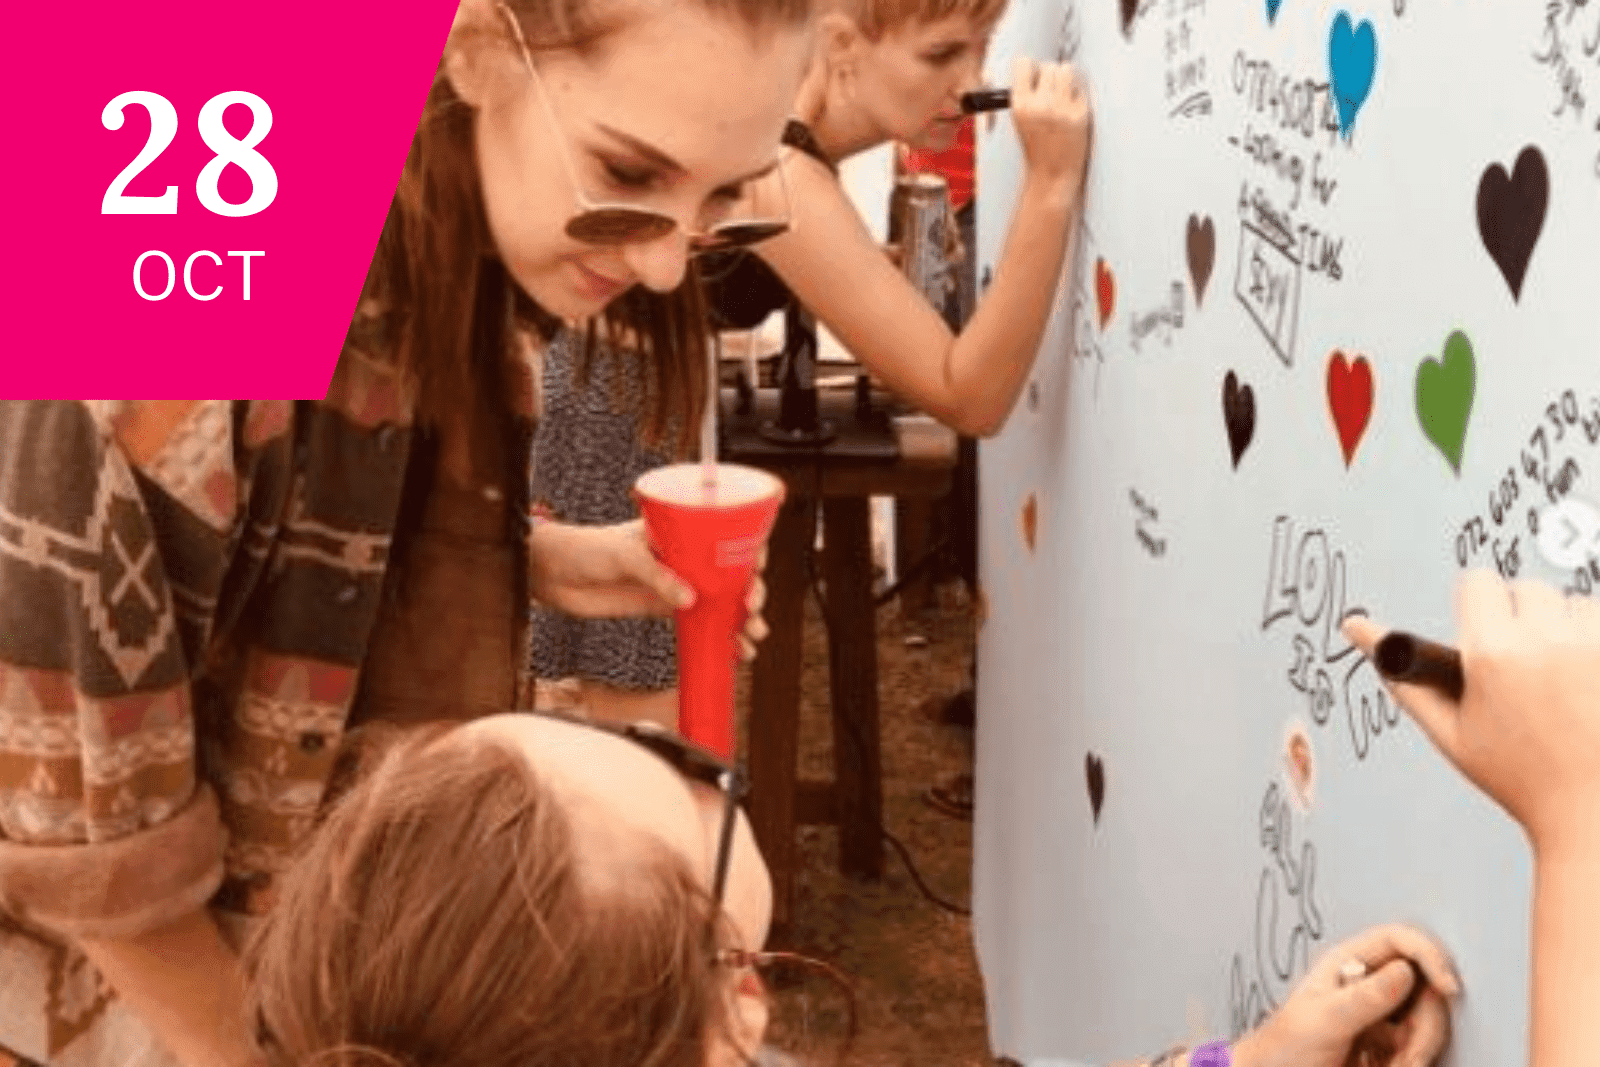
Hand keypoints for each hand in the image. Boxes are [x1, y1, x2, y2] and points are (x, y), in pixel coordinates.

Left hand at [529, 522, 770, 654]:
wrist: (553, 574)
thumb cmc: (584, 548)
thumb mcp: (624, 555)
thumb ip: (656, 575)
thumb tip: (689, 600)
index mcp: (680, 532)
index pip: (725, 537)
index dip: (748, 551)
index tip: (757, 568)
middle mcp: (683, 557)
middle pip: (730, 574)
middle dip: (750, 592)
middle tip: (753, 608)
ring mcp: (674, 584)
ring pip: (719, 602)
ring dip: (741, 620)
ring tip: (752, 636)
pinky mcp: (662, 610)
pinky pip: (698, 624)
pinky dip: (718, 638)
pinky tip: (735, 651)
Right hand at [1009, 56, 1092, 203]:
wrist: (1053, 175)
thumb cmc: (1036, 147)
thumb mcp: (1020, 120)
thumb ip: (1025, 94)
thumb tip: (1035, 65)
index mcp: (1020, 105)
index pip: (1024, 64)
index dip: (1032, 69)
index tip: (1035, 79)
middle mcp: (1040, 105)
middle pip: (1049, 66)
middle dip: (1052, 77)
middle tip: (1052, 93)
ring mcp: (1062, 109)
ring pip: (1067, 70)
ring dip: (1067, 80)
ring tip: (1064, 97)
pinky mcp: (1081, 114)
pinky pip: (1082, 88)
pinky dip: (1079, 96)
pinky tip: (1073, 110)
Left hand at [1237, 925, 1457, 1066]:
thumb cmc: (1284, 1048)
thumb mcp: (1324, 1020)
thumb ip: (1365, 997)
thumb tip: (1406, 971)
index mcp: (1349, 964)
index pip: (1400, 940)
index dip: (1430, 955)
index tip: (1448, 986)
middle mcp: (1370, 985)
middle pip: (1426, 988)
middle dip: (1425, 1025)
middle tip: (1405, 1057)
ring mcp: (1383, 1016)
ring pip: (1429, 1023)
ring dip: (1419, 1051)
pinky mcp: (1390, 1045)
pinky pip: (1420, 1049)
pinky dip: (1413, 1063)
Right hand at [1343, 570, 1599, 856]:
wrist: (1595, 812)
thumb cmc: (1521, 777)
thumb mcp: (1449, 730)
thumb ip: (1402, 674)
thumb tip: (1355, 627)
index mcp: (1492, 653)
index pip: (1479, 582)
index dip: (1478, 608)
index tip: (1485, 636)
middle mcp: (1546, 640)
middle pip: (1528, 588)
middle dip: (1522, 618)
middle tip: (1526, 668)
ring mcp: (1595, 646)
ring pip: (1574, 602)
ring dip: (1567, 628)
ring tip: (1565, 679)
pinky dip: (1597, 642)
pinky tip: (1590, 681)